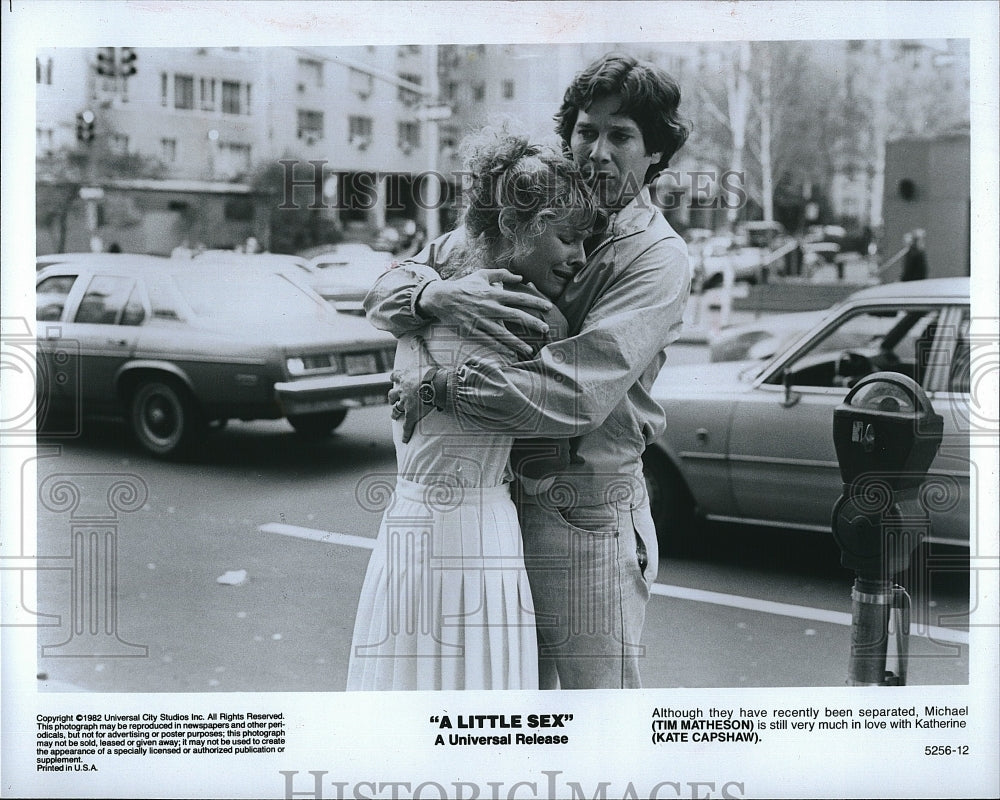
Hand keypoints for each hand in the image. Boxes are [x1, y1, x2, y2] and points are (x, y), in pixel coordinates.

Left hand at [388, 368, 431, 443]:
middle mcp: (402, 391)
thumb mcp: (427, 367)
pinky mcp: (411, 415)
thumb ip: (425, 369)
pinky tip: (404, 440)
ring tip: (394, 416)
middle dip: (392, 398)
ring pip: (396, 409)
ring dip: (394, 413)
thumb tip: (433, 365)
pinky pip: (407, 426)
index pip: (395, 376)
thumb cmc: (433, 375)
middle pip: (392, 395)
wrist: (435, 385)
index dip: (394, 377)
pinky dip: (405, 433)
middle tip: (392, 400)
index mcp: (405, 378)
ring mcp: (405, 403)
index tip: (392, 378)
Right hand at [418, 269, 552, 357]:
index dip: (535, 302)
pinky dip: (500, 348)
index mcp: (494, 294)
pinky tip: (510, 354)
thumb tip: (520, 277)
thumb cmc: (464, 285)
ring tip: (529, 350)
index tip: (548, 307)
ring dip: (518, 342)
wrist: (442, 298)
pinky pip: (489, 341)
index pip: (520, 298)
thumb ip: (501, 274)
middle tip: (545, 329)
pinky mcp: (473, 330)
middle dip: (533, 323)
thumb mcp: (482, 275)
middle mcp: (491, 307)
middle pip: (516, 316)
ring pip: (504, 333)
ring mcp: (482, 320)